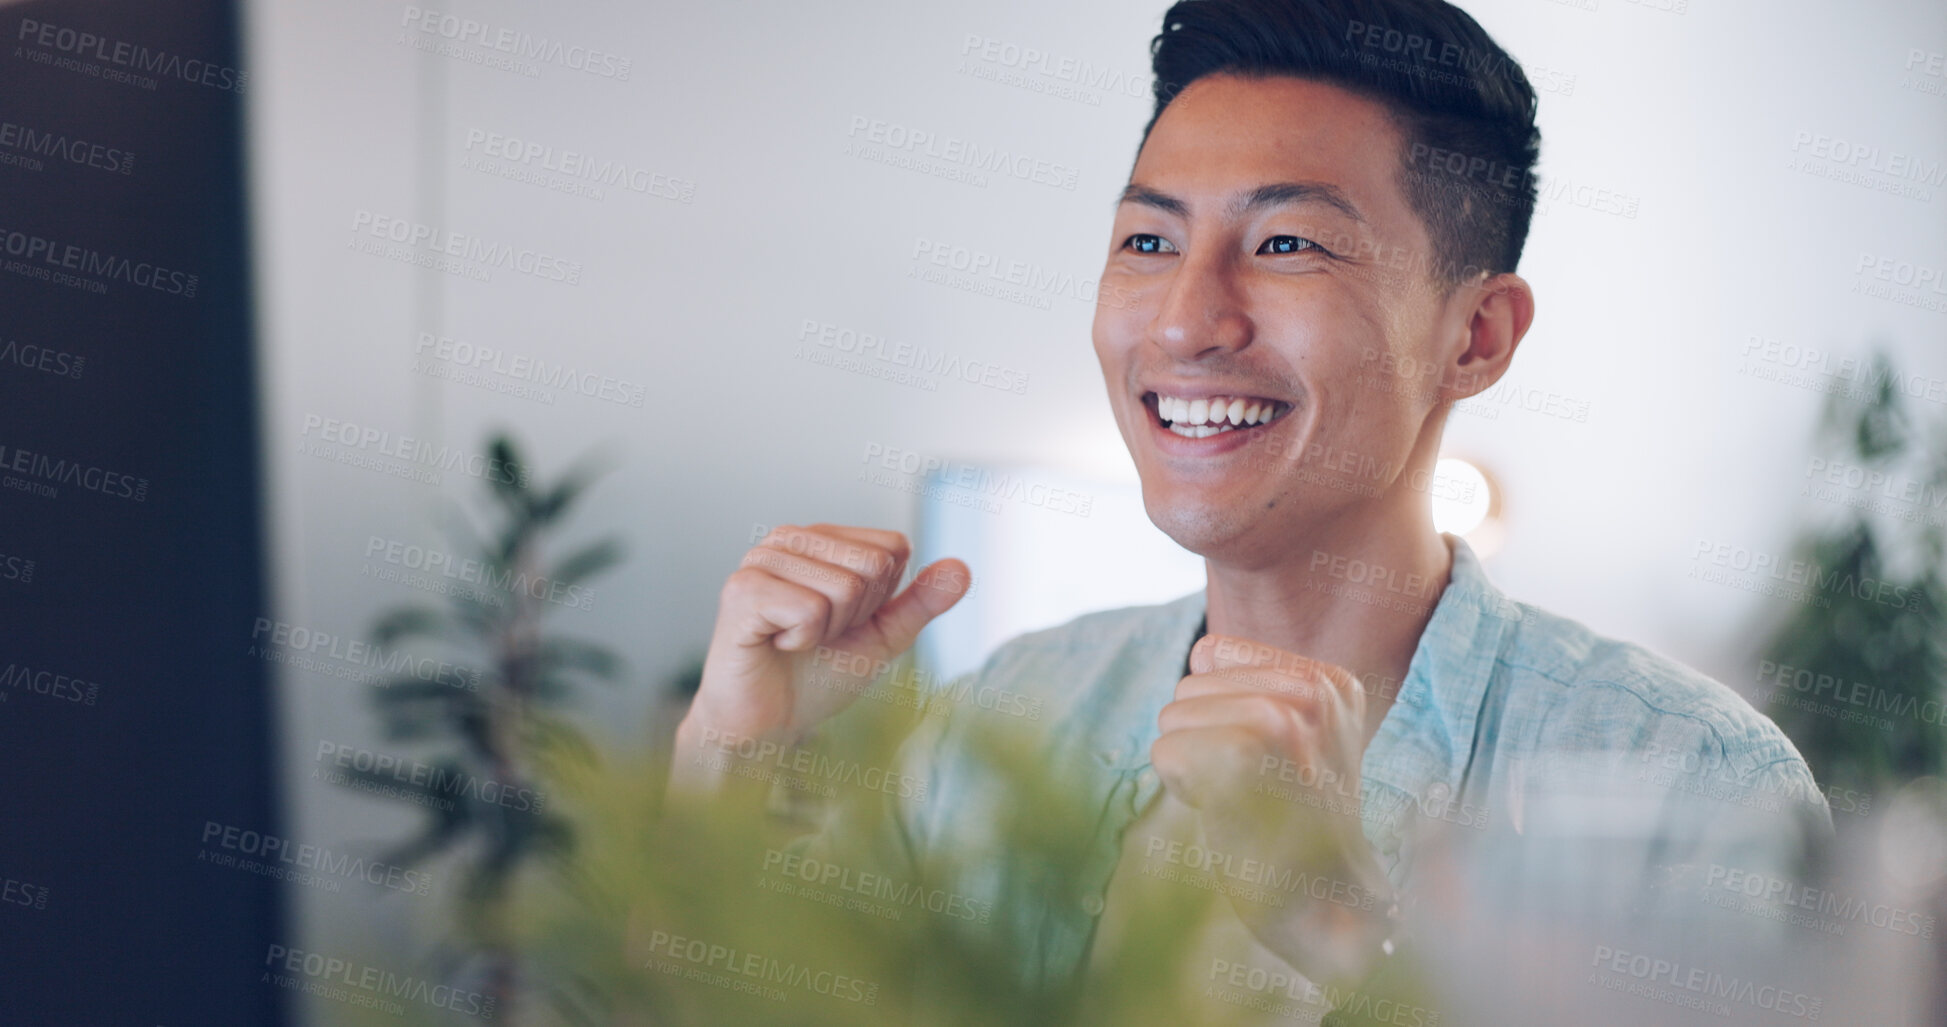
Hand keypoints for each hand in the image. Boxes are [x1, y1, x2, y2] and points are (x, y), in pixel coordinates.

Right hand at [675, 524, 969, 782]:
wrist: (764, 725)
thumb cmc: (815, 677)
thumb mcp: (882, 637)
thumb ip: (920, 602)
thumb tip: (964, 567)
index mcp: (823, 539)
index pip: (894, 547)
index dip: (882, 598)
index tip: (843, 622)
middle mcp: (790, 537)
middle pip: (873, 564)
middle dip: (855, 615)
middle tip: (815, 635)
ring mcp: (762, 559)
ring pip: (844, 587)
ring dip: (827, 631)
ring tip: (792, 640)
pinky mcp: (742, 589)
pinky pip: (809, 610)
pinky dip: (801, 640)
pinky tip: (774, 644)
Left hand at [1150, 634, 1394, 985]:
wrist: (1326, 914)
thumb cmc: (1293, 828)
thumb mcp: (1294, 741)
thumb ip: (1252, 686)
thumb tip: (1201, 653)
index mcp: (1331, 681)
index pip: (1211, 654)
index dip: (1215, 715)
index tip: (1264, 766)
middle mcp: (1317, 692)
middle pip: (1187, 686)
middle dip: (1199, 741)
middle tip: (1254, 793)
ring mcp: (1287, 720)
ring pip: (1172, 715)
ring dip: (1191, 765)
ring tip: (1246, 802)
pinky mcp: (1249, 755)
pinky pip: (1166, 749)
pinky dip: (1181, 787)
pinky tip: (1230, 816)